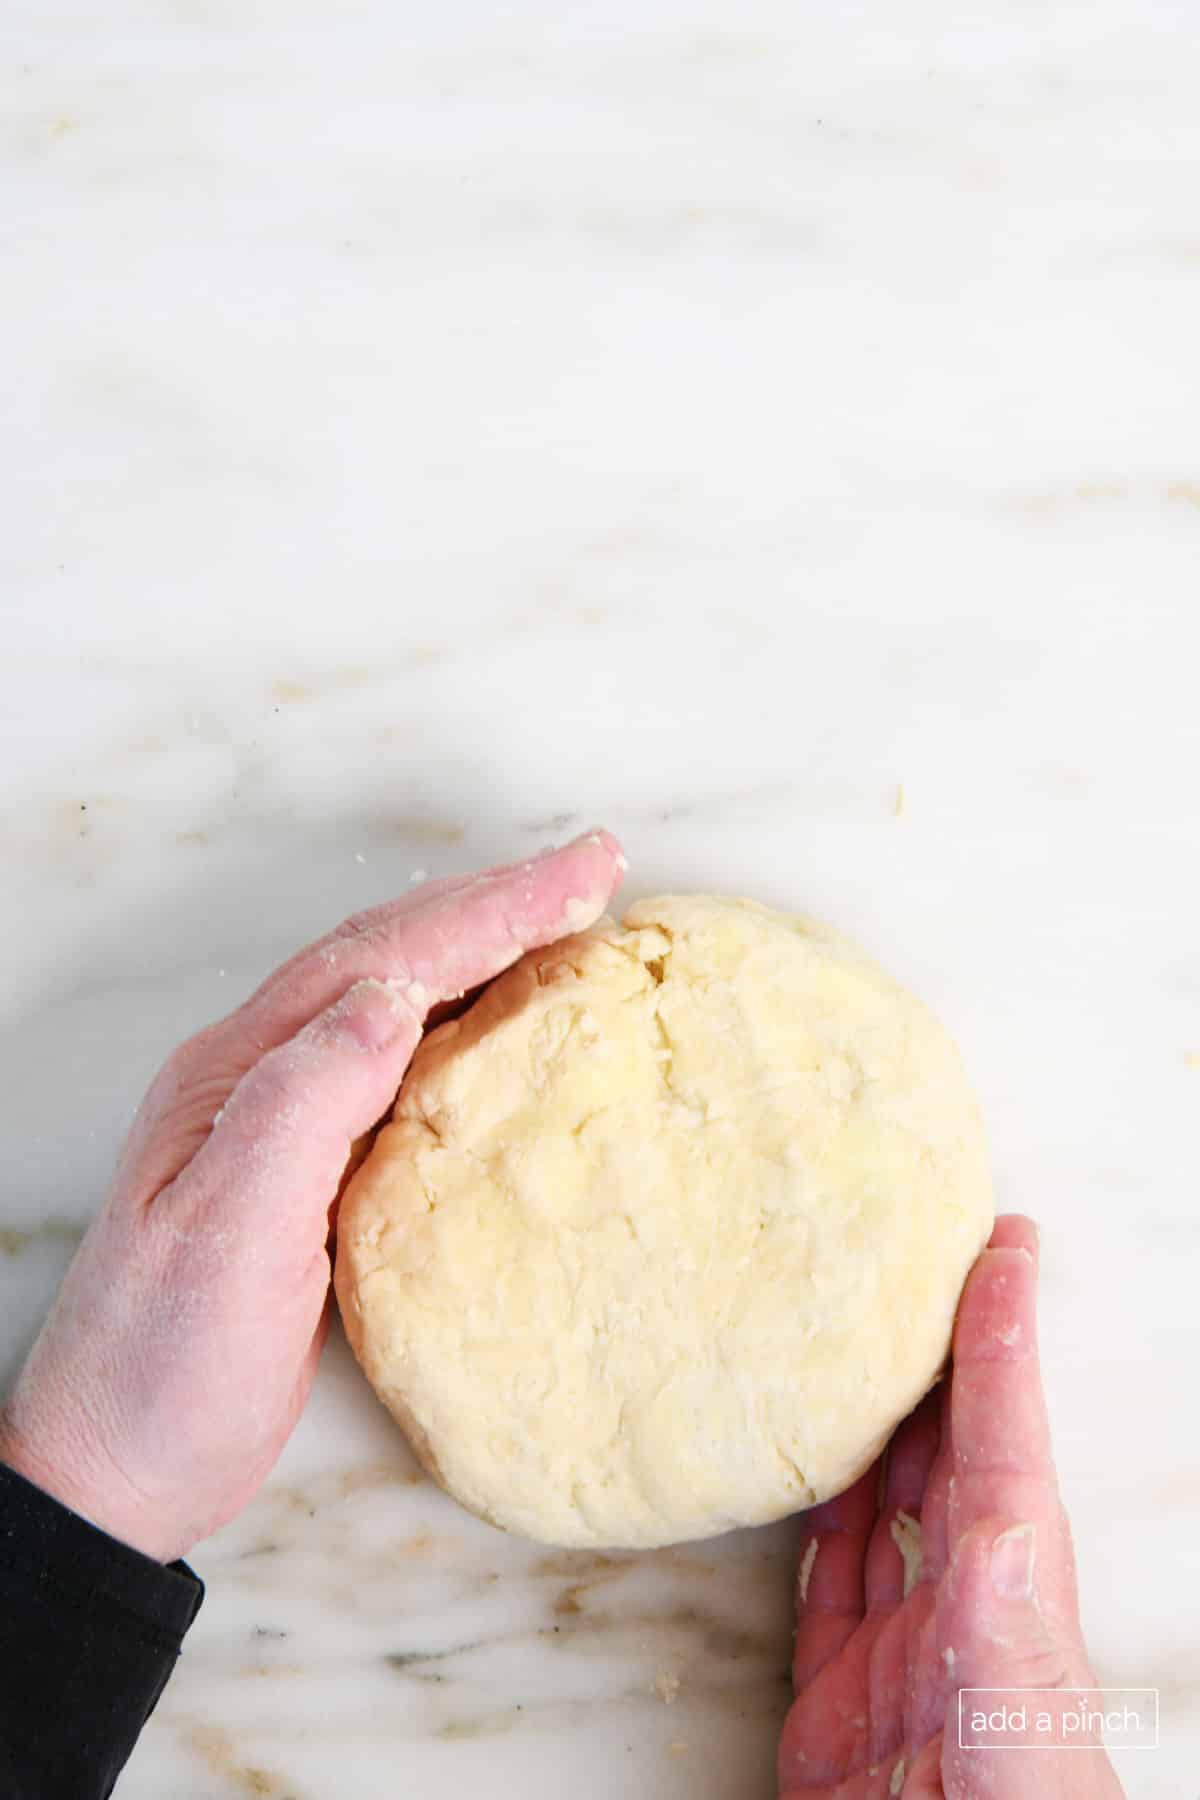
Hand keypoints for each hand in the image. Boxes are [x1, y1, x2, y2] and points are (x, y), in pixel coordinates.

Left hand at [0, 832, 624, 1562]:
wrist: (116, 1467)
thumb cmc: (165, 1363)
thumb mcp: (228, 1233)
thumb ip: (304, 1103)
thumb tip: (393, 994)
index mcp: (237, 1071)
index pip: (381, 960)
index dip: (488, 911)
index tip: (583, 874)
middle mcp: (256, 1072)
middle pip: (390, 952)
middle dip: (497, 901)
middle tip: (597, 865)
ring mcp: (281, 1118)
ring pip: (396, 993)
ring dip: (483, 943)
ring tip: (566, 911)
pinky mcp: (311, 1170)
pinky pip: (402, 1058)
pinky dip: (466, 1014)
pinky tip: (505, 1016)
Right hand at [778, 1215, 1122, 1797]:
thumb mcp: (1015, 1726)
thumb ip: (1006, 1638)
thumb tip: (1001, 1533)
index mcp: (1013, 1595)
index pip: (1008, 1437)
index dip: (1005, 1338)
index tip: (1005, 1245)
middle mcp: (964, 1604)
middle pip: (951, 1448)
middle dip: (945, 1351)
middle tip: (923, 1256)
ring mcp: (899, 1648)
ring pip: (888, 1502)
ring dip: (881, 1418)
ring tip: (861, 1337)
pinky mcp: (837, 1696)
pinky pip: (829, 1578)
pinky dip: (822, 1510)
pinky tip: (811, 1461)